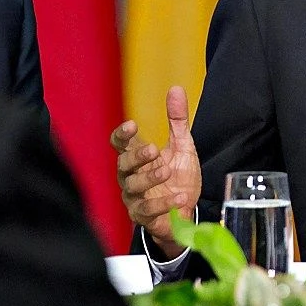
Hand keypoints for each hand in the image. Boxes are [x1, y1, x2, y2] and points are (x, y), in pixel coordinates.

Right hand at [109, 86, 201, 257]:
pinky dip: (162, 203)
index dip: (122, 135)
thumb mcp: (182, 146)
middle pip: (122, 164)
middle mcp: (131, 176)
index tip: (131, 125)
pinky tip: (179, 196)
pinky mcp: (143, 216)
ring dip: (150, 178)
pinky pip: (146, 210)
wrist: (186, 211)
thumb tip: (176, 89)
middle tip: (153, 149)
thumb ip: (177, 121)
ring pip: (132, 187)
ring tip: (168, 171)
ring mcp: (135, 197)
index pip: (120, 144)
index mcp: (137, 157)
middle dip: (136, 156)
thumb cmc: (178, 177)